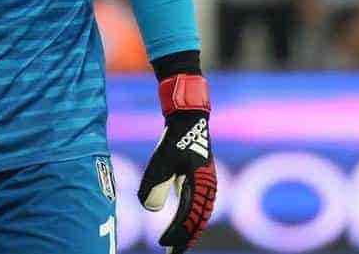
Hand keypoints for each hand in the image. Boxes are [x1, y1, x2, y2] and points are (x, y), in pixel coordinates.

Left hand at [138, 74, 216, 253]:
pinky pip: (201, 205)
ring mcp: (208, 183)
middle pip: (198, 220)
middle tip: (172, 253)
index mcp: (200, 183)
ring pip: (201, 214)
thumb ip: (155, 183)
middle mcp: (208, 186)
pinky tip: (185, 225)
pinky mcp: (203, 179)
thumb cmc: (175, 138)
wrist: (189, 119)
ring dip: (191, 230)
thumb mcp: (161, 160)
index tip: (163, 244)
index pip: (188, 216)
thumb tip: (150, 208)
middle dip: (186, 238)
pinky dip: (194, 218)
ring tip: (178, 244)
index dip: (176, 233)